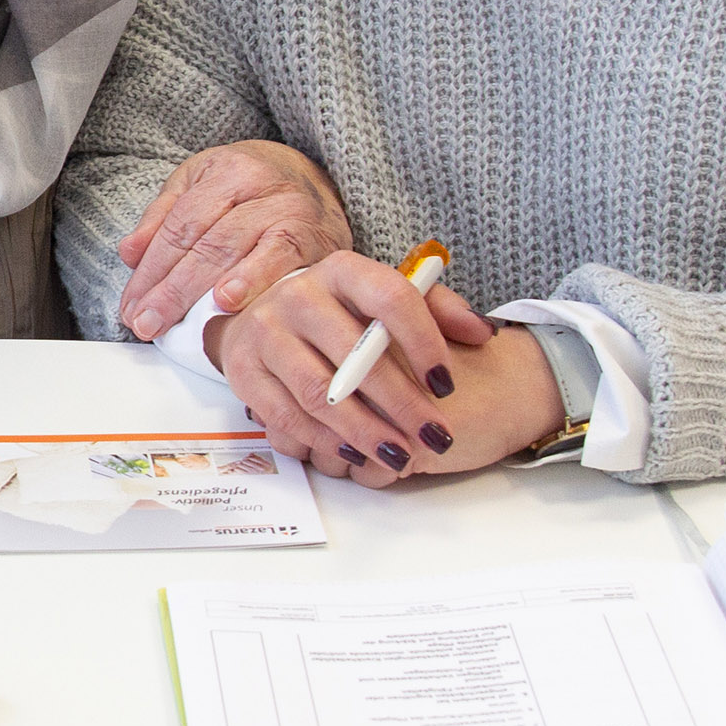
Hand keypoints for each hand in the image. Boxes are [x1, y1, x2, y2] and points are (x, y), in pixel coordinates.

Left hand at [114, 140, 350, 339]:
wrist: (321, 180)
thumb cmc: (254, 188)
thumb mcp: (201, 184)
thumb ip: (163, 218)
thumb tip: (129, 253)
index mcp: (226, 171)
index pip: (179, 225)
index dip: (150, 269)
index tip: (130, 306)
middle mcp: (261, 186)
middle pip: (204, 242)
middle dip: (168, 289)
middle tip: (144, 323)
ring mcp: (291, 211)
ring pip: (235, 252)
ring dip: (197, 293)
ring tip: (171, 321)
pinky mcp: (318, 239)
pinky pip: (280, 262)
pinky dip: (251, 282)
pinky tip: (228, 302)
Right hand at [201, 250, 555, 486]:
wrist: (262, 315)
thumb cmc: (340, 312)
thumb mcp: (386, 298)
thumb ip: (439, 310)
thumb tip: (481, 333)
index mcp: (341, 270)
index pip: (389, 297)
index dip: (423, 342)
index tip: (447, 384)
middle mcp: (298, 294)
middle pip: (354, 354)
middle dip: (401, 403)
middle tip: (435, 435)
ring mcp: (265, 332)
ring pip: (319, 392)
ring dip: (365, 430)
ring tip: (402, 455)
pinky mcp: (244, 371)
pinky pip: (286, 415)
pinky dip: (324, 440)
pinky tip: (356, 454)